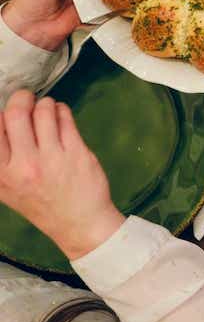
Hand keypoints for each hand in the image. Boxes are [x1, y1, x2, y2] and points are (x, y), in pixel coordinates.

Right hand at [0, 91, 122, 258]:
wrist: (78, 223)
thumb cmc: (41, 203)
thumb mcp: (7, 188)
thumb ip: (0, 159)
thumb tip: (0, 122)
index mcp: (2, 174)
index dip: (1, 114)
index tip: (9, 113)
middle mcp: (24, 165)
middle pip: (16, 113)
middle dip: (22, 98)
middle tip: (27, 98)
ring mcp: (52, 158)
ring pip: (44, 110)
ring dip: (45, 104)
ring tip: (46, 110)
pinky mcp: (77, 152)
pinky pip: (65, 117)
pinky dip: (61, 110)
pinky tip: (60, 116)